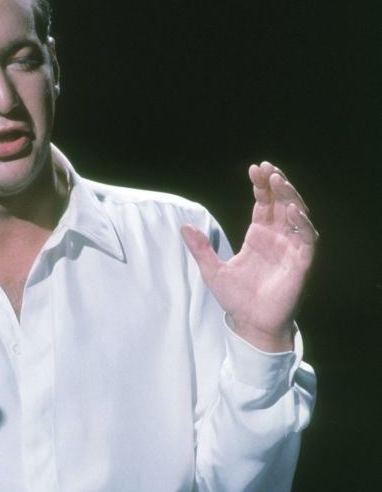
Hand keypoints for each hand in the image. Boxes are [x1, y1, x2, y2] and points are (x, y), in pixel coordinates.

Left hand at [180, 161, 318, 351]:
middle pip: (282, 203)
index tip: (254, 168)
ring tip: (279, 181)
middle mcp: (277, 238)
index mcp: (259, 235)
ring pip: (298, 215)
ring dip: (291, 197)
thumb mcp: (212, 270)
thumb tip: (183, 227)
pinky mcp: (301, 262)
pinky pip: (307, 238)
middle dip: (277, 184)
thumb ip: (200, 248)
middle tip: (268, 167)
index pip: (264, 203)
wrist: (249, 324)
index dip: (261, 186)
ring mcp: (291, 248)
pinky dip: (302, 223)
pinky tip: (292, 209)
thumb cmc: (235, 299)